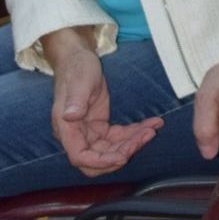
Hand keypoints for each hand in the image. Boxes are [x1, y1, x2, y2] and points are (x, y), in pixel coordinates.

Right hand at [45, 30, 162, 176]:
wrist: (78, 58)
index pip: (81, 157)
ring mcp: (89, 132)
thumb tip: (70, 116)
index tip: (122, 156)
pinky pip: (118, 136)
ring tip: (151, 130)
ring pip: (112, 149)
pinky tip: (151, 125)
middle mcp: (77, 135)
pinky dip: (134, 133)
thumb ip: (75, 100)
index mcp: (66, 128)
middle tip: (143, 138)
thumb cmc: (76, 68)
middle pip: (99, 157)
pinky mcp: (101, 127)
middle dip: (122, 152)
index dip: (101, 162)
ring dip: (132, 143)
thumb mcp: (79, 81)